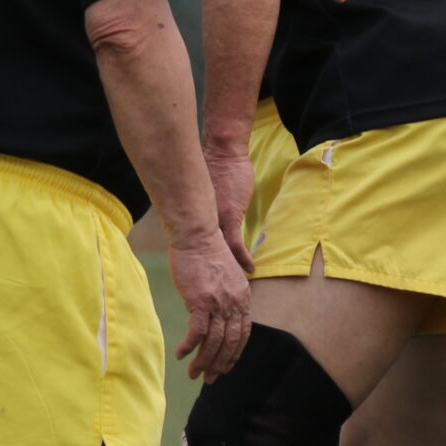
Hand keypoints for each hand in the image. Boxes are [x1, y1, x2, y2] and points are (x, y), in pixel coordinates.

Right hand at [166, 230, 251, 379]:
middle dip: (220, 365)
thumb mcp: (229, 273)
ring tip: (194, 373)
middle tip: (210, 379)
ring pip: (214, 342)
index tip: (226, 367)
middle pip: (230, 343)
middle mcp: (234, 304)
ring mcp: (218, 304)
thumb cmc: (208, 251)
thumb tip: (230, 304)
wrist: (197, 235)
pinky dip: (190, 346)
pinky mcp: (200, 301)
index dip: (235, 354)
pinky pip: (197, 332)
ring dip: (204, 361)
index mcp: (243, 298)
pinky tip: (181, 354)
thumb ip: (232, 291)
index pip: (243, 334)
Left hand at [205, 147, 258, 273]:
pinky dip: (242, 258)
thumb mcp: (204, 192)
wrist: (223, 154)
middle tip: (213, 291)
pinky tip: (250, 269)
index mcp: (197, 216)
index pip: (195, 245)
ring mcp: (217, 220)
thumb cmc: (215, 168)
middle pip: (204, 252)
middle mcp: (203, 221)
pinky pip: (236, 244)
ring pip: (219, 251)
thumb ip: (204, 206)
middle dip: (208, 272)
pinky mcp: (230, 217)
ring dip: (227, 269)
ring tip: (235, 285)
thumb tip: (203, 216)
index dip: (198, 262)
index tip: (201, 278)